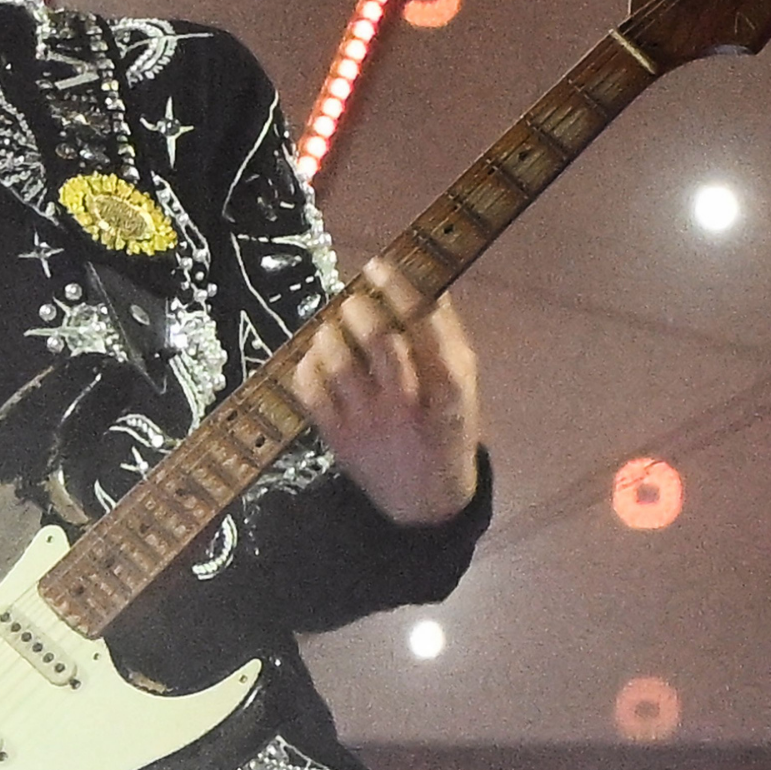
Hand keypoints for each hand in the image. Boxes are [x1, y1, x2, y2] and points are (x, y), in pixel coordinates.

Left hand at [292, 256, 479, 524]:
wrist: (426, 503)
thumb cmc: (446, 429)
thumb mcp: (463, 386)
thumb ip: (446, 335)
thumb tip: (427, 280)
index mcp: (449, 389)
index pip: (424, 325)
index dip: (399, 288)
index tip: (378, 266)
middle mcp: (409, 404)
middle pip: (379, 341)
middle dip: (359, 309)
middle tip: (353, 302)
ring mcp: (370, 424)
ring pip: (338, 363)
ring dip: (329, 333)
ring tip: (332, 329)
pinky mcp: (338, 439)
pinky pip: (310, 391)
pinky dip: (307, 364)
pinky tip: (317, 358)